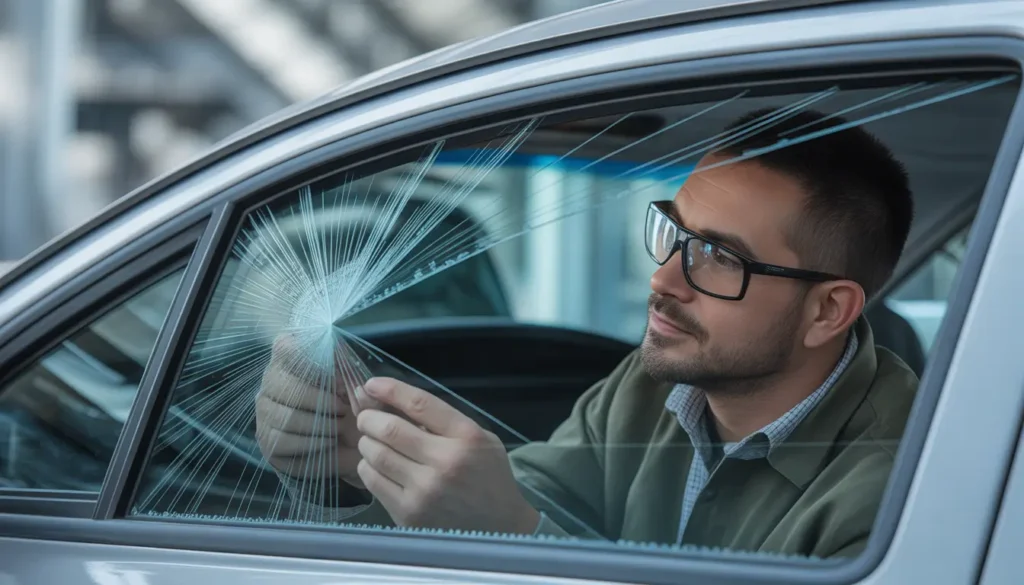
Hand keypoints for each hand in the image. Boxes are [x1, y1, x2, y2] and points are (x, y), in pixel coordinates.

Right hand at [255, 334, 381, 488]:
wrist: (343, 444)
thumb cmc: (347, 406)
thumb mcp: (357, 389)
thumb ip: (356, 381)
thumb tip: (354, 386)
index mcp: (290, 357)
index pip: (284, 345)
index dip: (307, 357)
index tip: (332, 373)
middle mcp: (271, 379)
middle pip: (288, 387)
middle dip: (322, 401)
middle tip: (342, 409)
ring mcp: (264, 409)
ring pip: (288, 416)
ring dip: (320, 424)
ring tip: (338, 426)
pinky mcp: (265, 437)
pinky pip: (285, 439)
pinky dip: (312, 442)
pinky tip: (327, 440)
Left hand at [354, 377, 539, 534]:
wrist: (498, 525)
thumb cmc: (487, 476)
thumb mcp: (479, 438)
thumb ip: (443, 421)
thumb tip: (393, 402)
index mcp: (466, 437)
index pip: (420, 404)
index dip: (390, 390)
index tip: (372, 385)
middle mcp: (445, 462)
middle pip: (390, 429)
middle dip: (369, 418)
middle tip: (366, 417)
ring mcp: (424, 491)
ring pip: (376, 455)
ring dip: (366, 442)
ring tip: (371, 441)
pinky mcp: (408, 513)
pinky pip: (373, 481)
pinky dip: (368, 467)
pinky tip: (376, 465)